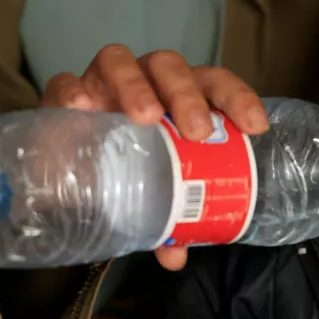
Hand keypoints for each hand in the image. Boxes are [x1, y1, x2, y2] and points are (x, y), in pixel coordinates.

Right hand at [41, 45, 267, 269]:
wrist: (70, 165)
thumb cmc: (129, 169)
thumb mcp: (153, 193)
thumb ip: (167, 220)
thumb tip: (175, 257)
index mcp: (179, 97)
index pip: (215, 84)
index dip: (238, 99)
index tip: (255, 127)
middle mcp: (145, 82)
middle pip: (170, 68)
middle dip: (187, 95)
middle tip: (197, 132)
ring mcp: (103, 83)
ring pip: (121, 61)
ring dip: (137, 86)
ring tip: (146, 118)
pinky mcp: (64, 94)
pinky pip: (64, 83)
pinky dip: (71, 90)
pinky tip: (81, 106)